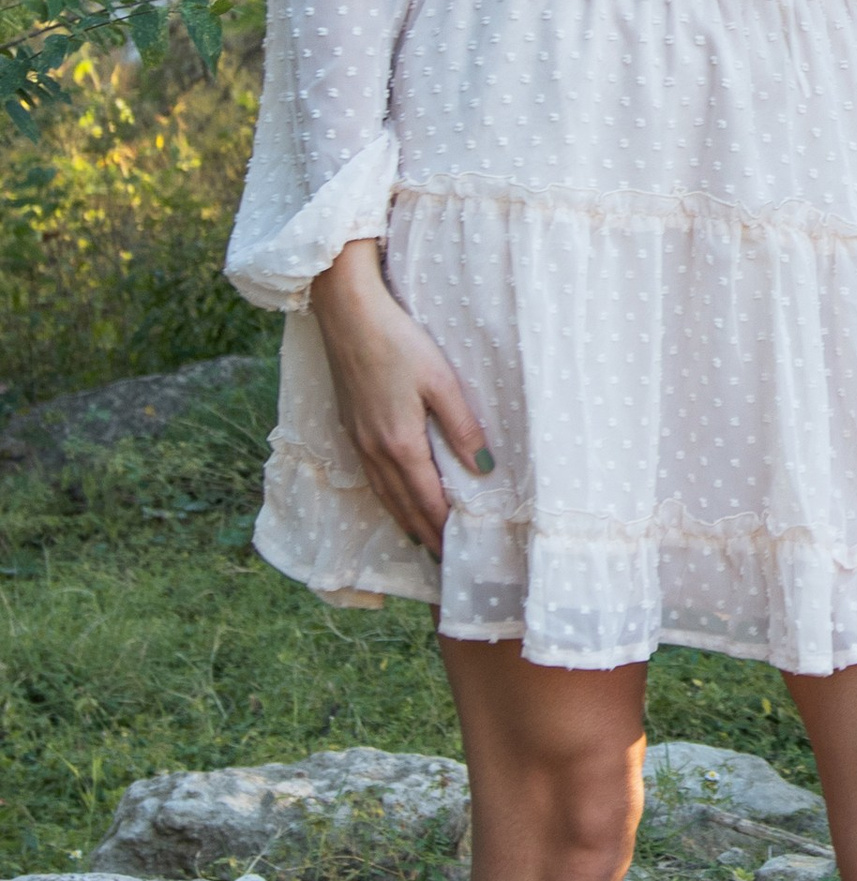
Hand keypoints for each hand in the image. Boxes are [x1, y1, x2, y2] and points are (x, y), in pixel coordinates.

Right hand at [306, 238, 488, 548]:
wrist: (347, 315)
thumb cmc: (399, 342)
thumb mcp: (442, 381)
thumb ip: (463, 426)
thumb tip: (485, 468)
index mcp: (400, 444)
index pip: (427, 502)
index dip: (444, 532)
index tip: (459, 558)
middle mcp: (375, 451)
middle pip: (404, 507)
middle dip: (426, 537)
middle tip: (446, 564)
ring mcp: (358, 441)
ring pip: (385, 496)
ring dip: (406, 522)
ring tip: (425, 543)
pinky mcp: (350, 428)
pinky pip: (372, 478)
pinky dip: (388, 499)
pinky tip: (396, 500)